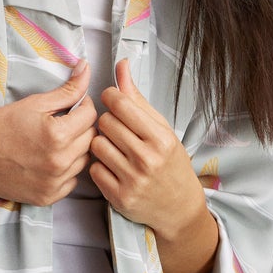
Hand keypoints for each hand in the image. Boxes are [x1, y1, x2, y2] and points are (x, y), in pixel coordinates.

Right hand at [0, 60, 97, 205]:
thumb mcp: (34, 103)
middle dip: (80, 127)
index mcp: (58, 135)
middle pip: (90, 139)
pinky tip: (50, 160)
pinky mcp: (48, 197)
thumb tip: (87, 68)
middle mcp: (60, 162)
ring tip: (55, 142)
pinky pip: (72, 181)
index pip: (90, 116)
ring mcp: (55, 183)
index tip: (71, 105)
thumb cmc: (0, 125)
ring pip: (84, 161)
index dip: (83, 105)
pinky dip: (66, 170)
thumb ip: (66, 89)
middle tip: (62, 122)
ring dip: (76, 149)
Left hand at [89, 60, 218, 272]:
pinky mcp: (119, 198)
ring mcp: (132, 180)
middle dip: (107, 122)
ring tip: (113, 147)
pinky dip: (99, 166)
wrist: (178, 207)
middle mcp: (147, 159)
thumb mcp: (162, 128)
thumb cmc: (170, 163)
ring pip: (96, 145)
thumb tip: (121, 65)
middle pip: (105, 123)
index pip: (120, 104)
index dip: (110, 98)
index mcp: (160, 138)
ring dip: (100, 143)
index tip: (112, 101)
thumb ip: (138, 98)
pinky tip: (112, 166)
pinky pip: (94, 170)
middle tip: (116, 129)